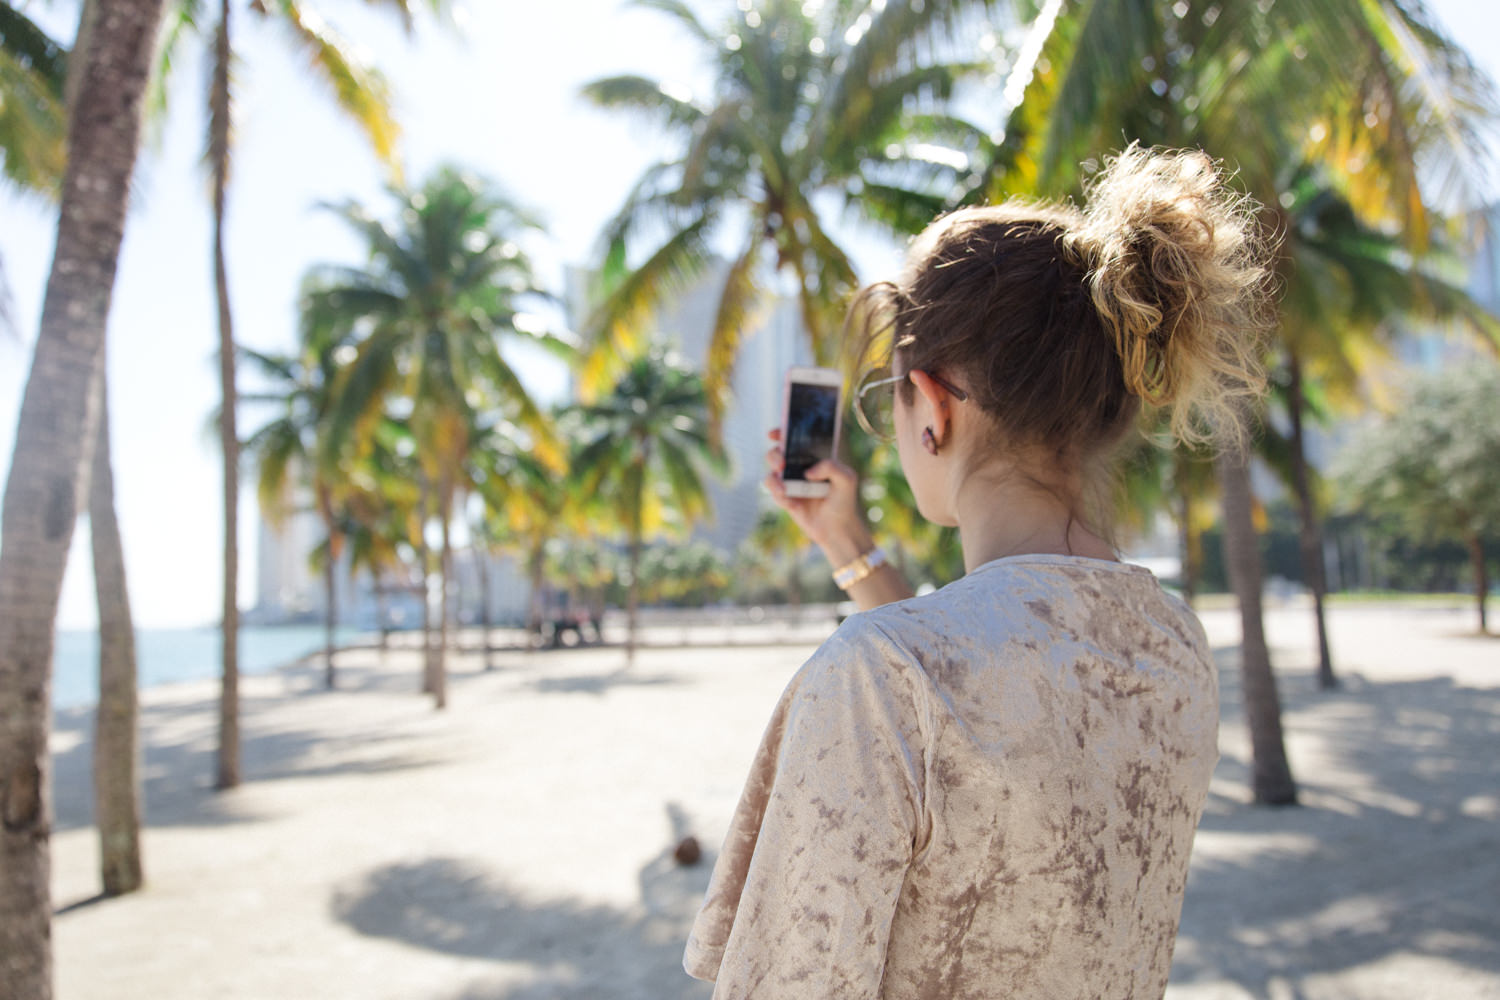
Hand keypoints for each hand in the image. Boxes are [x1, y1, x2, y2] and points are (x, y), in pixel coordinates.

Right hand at [764, 428, 872, 567]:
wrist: (838, 529)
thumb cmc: (844, 500)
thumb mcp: (847, 478)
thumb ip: (831, 467)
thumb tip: (808, 471)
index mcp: (813, 457)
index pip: (795, 440)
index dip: (782, 433)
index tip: (775, 434)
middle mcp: (799, 468)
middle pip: (777, 454)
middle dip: (774, 455)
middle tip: (781, 463)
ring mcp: (790, 483)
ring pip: (771, 473)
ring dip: (772, 477)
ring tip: (782, 487)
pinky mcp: (786, 499)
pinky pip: (775, 493)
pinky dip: (778, 494)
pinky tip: (788, 499)